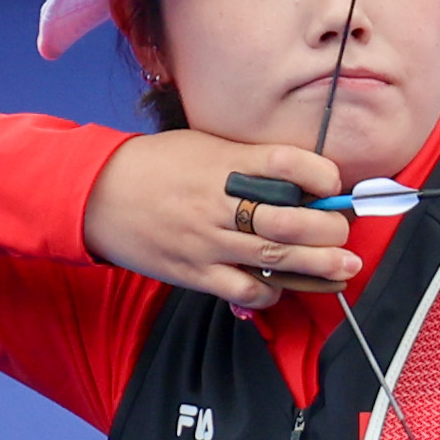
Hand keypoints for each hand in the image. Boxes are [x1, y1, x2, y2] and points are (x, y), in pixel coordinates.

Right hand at [88, 130, 374, 313]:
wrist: (94, 193)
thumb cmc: (155, 166)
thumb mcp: (203, 147)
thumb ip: (247, 162)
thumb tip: (300, 180)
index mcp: (224, 163)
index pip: (287, 164)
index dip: (322, 175)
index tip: (333, 185)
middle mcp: (219, 201)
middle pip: (292, 219)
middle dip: (330, 230)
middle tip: (345, 234)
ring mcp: (207, 240)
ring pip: (277, 257)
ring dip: (319, 265)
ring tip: (345, 267)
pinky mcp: (194, 272)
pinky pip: (244, 288)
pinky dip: (271, 292)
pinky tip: (281, 287)